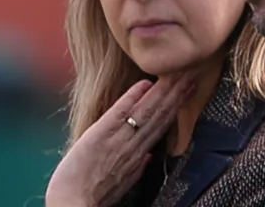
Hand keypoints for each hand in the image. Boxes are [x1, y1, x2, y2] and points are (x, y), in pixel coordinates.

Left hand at [45, 73, 194, 206]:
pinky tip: (145, 83)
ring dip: (163, 91)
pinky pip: (120, 113)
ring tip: (177, 73)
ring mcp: (118, 139)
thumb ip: (137, 169)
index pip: (163, 124)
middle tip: (192, 72)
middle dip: (177, 92)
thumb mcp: (122, 184)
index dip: (177, 104)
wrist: (72, 203)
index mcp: (138, 155)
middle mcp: (133, 145)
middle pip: (160, 114)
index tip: (190, 87)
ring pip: (147, 111)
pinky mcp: (100, 135)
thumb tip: (150, 156)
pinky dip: (132, 98)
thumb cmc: (94, 196)